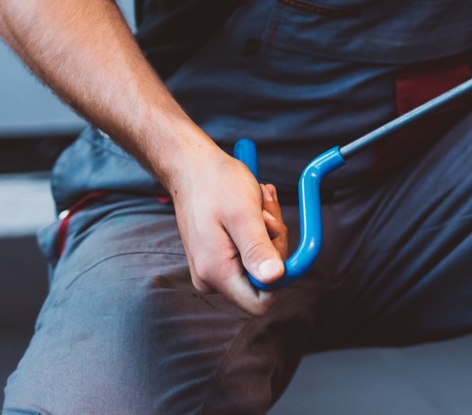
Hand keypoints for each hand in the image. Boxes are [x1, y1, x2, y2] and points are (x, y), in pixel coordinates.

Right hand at [165, 142, 290, 315]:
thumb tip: (275, 280)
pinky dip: (259, 226)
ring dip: (267, 229)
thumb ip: (257, 250)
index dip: (280, 276)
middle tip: (265, 212)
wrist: (191, 167)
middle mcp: (213, 278)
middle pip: (264, 279)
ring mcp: (214, 268)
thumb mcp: (243, 215)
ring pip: (261, 260)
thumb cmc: (215, 184)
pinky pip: (251, 249)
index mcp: (217, 273)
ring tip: (257, 202)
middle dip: (273, 242)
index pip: (260, 303)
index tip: (276, 240)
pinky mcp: (218, 256)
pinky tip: (253, 206)